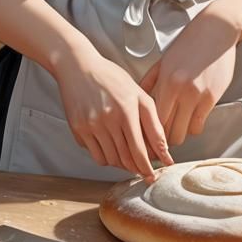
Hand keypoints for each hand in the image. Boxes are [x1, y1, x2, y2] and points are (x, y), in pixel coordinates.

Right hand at [52, 45, 172, 181]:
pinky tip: (111, 149)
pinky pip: (95, 155)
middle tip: (143, 171)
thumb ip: (152, 120)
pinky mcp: (78, 129)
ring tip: (128, 159)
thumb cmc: (111, 78)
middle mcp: (109, 119)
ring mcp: (92, 126)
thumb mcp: (138, 93)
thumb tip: (162, 148)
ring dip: (122, 164)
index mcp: (127, 110)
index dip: (148, 166)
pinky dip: (106, 158)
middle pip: (126, 158)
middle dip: (137, 168)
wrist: (79, 67)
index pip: (140, 149)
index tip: (153, 175)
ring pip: (111, 160)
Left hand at [139, 7, 239, 147]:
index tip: (147, 138)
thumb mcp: (164, 60)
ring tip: (175, 128)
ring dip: (179, 132)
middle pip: (169, 131)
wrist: (216, 30)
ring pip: (185, 132)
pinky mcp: (214, 97)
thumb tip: (137, 101)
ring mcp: (199, 95)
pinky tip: (189, 119)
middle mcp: (182, 91)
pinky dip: (193, 125)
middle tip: (159, 139)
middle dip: (163, 139)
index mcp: (167, 81)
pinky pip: (200, 124)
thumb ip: (149, 82)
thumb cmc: (187, 43)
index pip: (154, 120)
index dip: (149, 133)